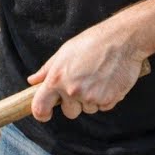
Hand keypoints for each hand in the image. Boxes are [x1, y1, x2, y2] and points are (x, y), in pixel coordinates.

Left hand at [27, 22, 144, 122]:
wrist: (121, 41)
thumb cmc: (91, 43)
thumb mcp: (63, 53)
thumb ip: (46, 70)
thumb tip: (33, 81)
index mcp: (56, 79)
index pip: (40, 107)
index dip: (41, 113)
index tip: (46, 113)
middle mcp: (72, 91)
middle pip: (69, 112)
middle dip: (73, 103)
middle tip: (82, 83)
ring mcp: (91, 97)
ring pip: (88, 109)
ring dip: (91, 99)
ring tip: (97, 77)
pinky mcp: (109, 100)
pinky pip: (103, 106)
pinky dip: (106, 97)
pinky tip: (108, 80)